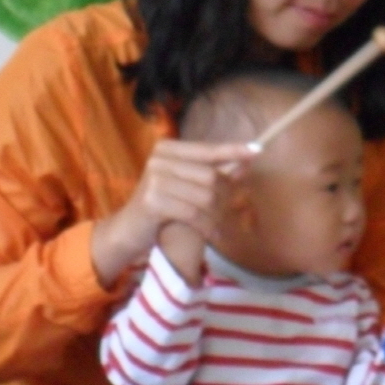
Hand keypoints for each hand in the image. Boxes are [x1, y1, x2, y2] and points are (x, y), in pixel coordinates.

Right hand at [91, 138, 253, 288]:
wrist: (128, 231)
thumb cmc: (161, 207)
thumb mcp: (185, 186)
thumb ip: (211, 173)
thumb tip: (244, 162)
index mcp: (167, 148)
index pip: (207, 150)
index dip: (233, 151)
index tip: (256, 151)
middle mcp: (159, 159)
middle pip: (211, 175)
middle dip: (226, 196)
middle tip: (230, 212)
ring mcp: (154, 179)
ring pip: (205, 196)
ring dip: (218, 215)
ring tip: (220, 226)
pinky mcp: (153, 201)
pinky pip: (194, 213)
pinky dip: (207, 226)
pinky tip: (213, 236)